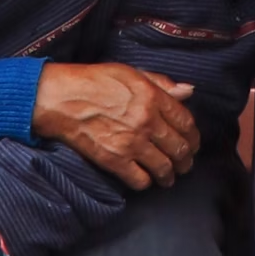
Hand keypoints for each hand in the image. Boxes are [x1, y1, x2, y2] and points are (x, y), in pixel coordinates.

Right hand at [32, 59, 201, 185]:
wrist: (61, 99)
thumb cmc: (94, 81)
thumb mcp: (131, 72)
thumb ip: (162, 83)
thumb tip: (188, 91)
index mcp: (152, 96)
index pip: (186, 122)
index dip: (194, 136)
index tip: (192, 142)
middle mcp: (146, 121)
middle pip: (180, 148)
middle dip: (186, 159)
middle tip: (185, 163)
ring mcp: (131, 143)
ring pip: (164, 168)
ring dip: (170, 175)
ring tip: (169, 177)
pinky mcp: (114, 161)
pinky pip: (141, 180)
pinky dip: (146, 182)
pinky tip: (145, 178)